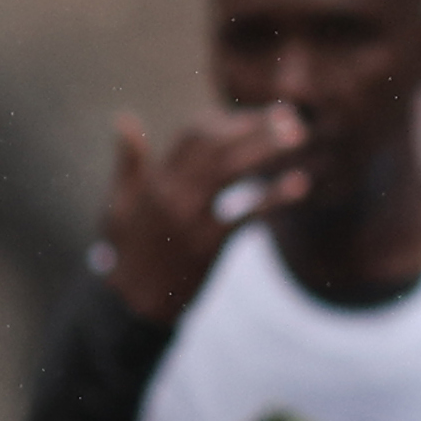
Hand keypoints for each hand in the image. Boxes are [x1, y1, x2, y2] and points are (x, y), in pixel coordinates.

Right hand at [95, 105, 308, 321]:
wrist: (131, 304)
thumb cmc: (128, 250)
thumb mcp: (119, 203)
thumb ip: (129, 162)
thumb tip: (124, 119)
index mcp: (155, 180)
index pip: (193, 135)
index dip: (227, 121)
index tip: (257, 118)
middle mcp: (171, 193)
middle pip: (217, 145)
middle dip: (254, 127)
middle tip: (290, 116)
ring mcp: (189, 218)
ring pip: (230, 170)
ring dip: (266, 148)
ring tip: (299, 135)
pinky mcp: (208, 245)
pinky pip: (246, 214)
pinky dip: (274, 197)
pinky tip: (300, 183)